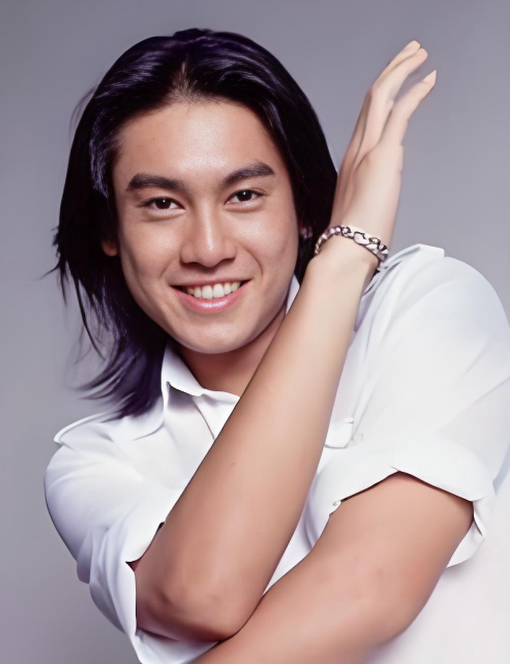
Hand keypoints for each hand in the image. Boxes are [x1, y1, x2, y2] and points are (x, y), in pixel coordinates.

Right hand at [322, 40, 435, 262]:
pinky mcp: (382, 156)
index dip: (381, 95)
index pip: (365, 118)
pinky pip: (398, 113)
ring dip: (401, 70)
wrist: (345, 250)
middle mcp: (355, 149)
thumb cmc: (351, 238)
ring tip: (418, 54)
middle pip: (371, 98)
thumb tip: (376, 193)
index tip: (395, 82)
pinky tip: (428, 80)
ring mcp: (367, 150)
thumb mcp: (358, 209)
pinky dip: (414, 92)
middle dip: (391, 71)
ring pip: (381, 95)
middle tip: (409, 54)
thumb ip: (367, 193)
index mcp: (350, 161)